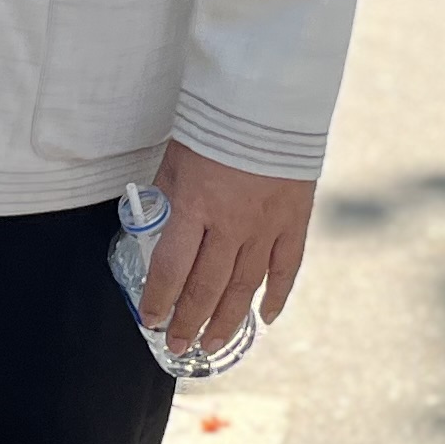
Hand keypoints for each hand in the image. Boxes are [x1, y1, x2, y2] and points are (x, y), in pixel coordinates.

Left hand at [142, 139, 313, 357]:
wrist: (271, 98)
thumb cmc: (217, 124)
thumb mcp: (177, 159)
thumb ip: (168, 198)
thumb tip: (155, 230)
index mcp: (195, 204)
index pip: (170, 268)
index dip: (159, 300)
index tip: (151, 320)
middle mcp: (231, 223)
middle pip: (206, 287)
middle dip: (189, 322)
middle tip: (178, 345)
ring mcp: (266, 226)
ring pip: (244, 287)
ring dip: (226, 320)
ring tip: (212, 344)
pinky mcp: (294, 220)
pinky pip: (286, 268)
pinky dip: (277, 296)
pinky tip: (266, 318)